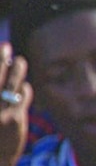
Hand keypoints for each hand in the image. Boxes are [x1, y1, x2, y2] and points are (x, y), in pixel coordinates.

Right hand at [0, 48, 29, 165]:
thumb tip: (3, 68)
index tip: (0, 49)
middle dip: (1, 57)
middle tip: (5, 47)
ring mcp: (0, 111)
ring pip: (12, 82)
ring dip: (17, 68)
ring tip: (20, 61)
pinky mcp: (16, 118)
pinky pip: (23, 95)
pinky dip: (24, 88)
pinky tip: (23, 87)